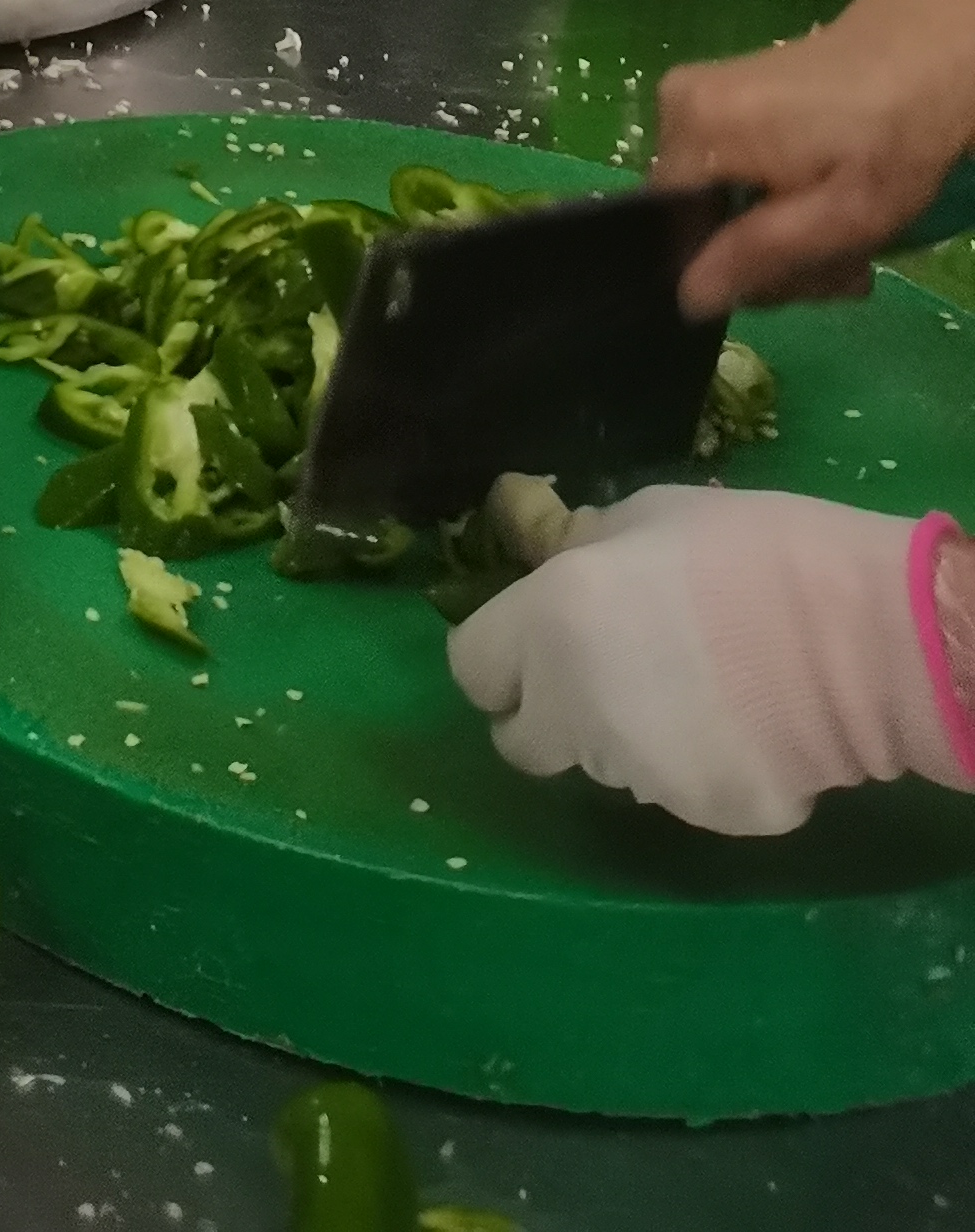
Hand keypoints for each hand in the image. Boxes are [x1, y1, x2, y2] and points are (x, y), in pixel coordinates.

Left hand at [448, 487, 972, 834]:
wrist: (860, 637)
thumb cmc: (750, 552)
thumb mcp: (649, 517)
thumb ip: (585, 555)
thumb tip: (561, 568)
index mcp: (548, 626)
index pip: (473, 672)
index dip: (496, 666)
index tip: (525, 657)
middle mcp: (576, 711)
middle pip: (527, 742)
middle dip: (549, 721)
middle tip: (607, 685)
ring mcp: (641, 774)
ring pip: (607, 767)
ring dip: (630, 740)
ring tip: (705, 691)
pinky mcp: (706, 816)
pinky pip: (683, 793)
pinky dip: (702, 768)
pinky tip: (750, 727)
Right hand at [660, 0, 974, 312]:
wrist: (924, 52)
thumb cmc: (891, 137)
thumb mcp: (841, 216)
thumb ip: (760, 257)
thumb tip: (688, 298)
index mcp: (695, 130)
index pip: (675, 234)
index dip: (733, 272)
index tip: (799, 281)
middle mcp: (675, 106)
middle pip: (700, 220)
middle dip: (772, 259)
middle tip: (841, 269)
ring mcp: (694, 96)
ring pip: (721, 203)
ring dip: (784, 237)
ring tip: (848, 245)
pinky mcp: (719, 94)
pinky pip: (730, 172)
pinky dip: (778, 202)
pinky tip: (828, 209)